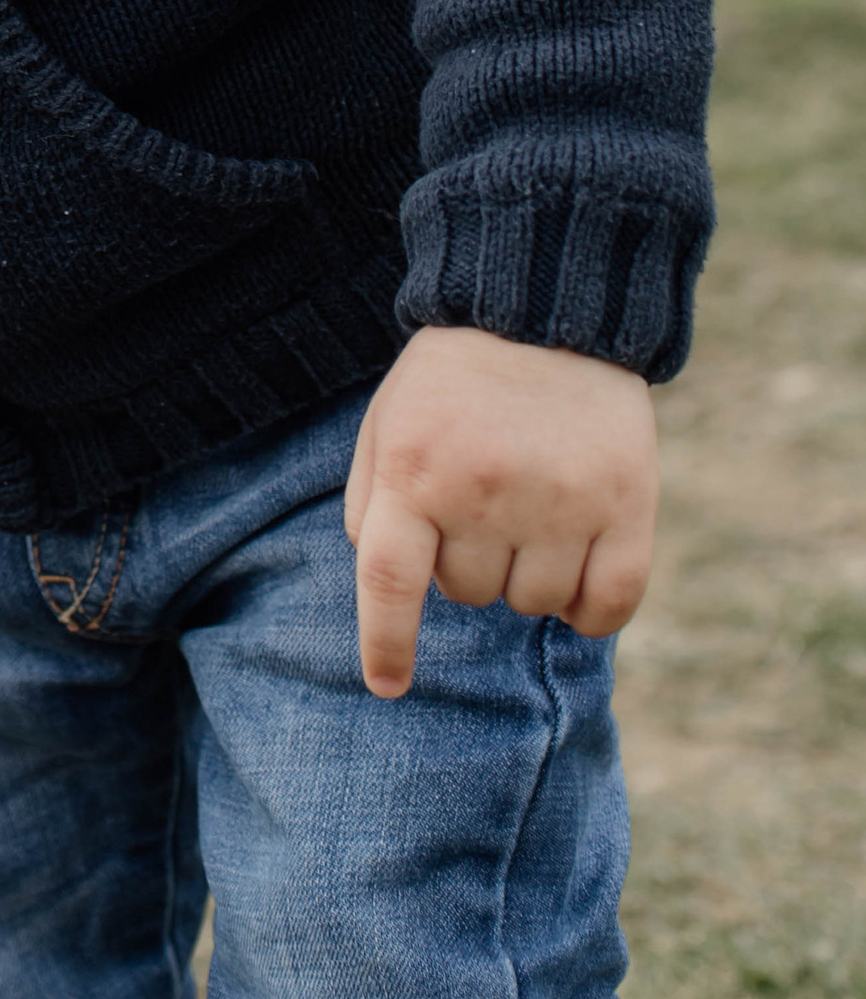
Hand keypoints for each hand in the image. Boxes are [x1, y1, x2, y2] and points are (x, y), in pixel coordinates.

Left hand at [343, 325, 657, 697]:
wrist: (543, 312)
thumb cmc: (454, 379)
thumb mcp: (387, 422)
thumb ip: (373, 505)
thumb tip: (386, 586)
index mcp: (416, 470)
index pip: (390, 585)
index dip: (386, 646)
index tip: (388, 686)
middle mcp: (485, 492)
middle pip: (470, 595)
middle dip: (467, 563)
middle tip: (480, 502)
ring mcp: (560, 501)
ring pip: (535, 604)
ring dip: (527, 576)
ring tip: (529, 507)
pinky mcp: (626, 506)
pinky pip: (608, 606)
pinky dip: (592, 608)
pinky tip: (579, 568)